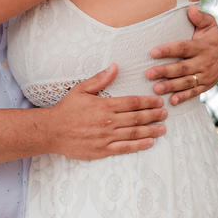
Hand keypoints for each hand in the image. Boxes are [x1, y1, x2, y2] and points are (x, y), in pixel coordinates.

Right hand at [48, 65, 166, 159]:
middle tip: (165, 114)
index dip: (149, 101)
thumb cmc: (66, 109)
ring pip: (135, 133)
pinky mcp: (103, 150)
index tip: (158, 101)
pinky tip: (150, 142)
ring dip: (151, 130)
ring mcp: (107, 137)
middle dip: (154, 115)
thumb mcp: (81, 89)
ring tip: (163, 128)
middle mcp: (109, 121)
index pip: (133, 102)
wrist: (52, 131)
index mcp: (105, 105)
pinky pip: (125, 148)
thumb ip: (100, 79)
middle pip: (138, 117)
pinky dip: (139, 145)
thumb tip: (115, 67)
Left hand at [145, 5, 217, 105]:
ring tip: (156, 89)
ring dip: (171, 86)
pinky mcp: (205, 85)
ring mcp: (205, 75)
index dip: (168, 50)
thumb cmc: (211, 36)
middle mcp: (204, 62)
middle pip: (182, 67)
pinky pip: (194, 92)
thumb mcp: (209, 24)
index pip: (183, 48)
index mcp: (202, 46)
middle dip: (165, 71)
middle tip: (148, 73)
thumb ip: (200, 17)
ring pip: (186, 82)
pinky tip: (172, 100)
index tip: (153, 52)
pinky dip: (184, 97)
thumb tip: (191, 8)